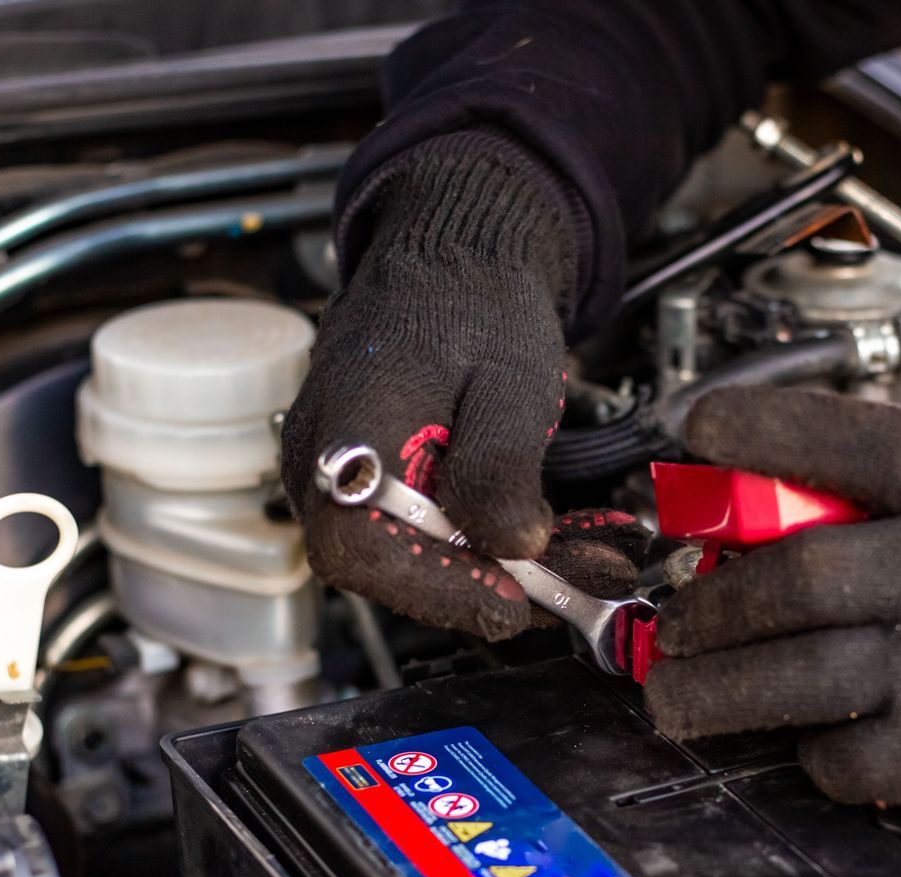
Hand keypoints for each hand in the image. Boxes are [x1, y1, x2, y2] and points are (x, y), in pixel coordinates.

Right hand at [281, 131, 637, 637]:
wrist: (457, 250)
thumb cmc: (477, 302)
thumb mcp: (509, 382)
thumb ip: (502, 466)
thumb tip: (512, 547)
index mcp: (345, 427)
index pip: (360, 544)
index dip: (434, 587)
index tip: (508, 602)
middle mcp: (323, 460)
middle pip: (382, 566)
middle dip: (480, 587)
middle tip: (565, 583)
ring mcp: (339, 473)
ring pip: (406, 557)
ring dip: (493, 570)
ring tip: (577, 557)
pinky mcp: (368, 480)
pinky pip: (416, 533)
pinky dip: (481, 544)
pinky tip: (544, 536)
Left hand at [644, 387, 900, 857]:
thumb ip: (894, 511)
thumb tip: (754, 532)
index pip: (847, 440)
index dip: (760, 429)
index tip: (694, 427)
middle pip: (792, 580)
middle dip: (708, 607)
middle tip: (673, 626)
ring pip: (790, 680)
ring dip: (713, 692)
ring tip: (676, 695)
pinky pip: (835, 756)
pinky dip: (803, 750)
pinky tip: (804, 736)